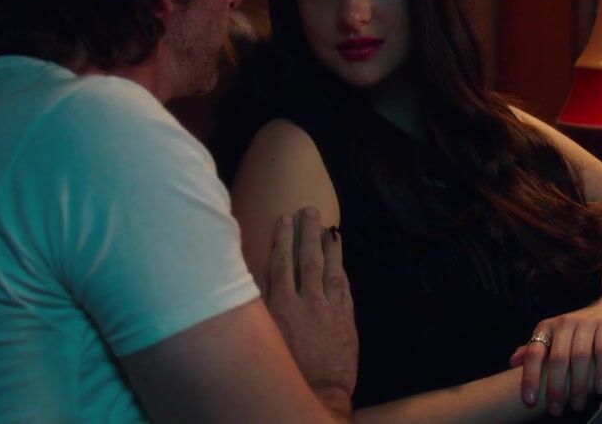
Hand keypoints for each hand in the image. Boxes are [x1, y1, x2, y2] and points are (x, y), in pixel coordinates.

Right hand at [261, 208, 357, 414]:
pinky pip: (345, 289)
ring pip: (331, 270)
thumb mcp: (265, 337)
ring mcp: (331, 310)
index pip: (282, 263)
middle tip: (309, 210)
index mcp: (283, 306)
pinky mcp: (346, 321)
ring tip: (329, 229)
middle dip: (307, 232)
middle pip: (308, 260)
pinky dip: (342, 273)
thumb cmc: (285, 369)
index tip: (284, 218)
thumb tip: (255, 283)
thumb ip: (262, 308)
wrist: (318, 393)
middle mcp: (308, 302)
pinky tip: (341, 263)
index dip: (282, 239)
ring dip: (330, 247)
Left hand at [509, 306, 601, 415]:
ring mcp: (585, 323)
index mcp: (546, 327)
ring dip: (578, 385)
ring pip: (580, 357)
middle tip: (555, 411)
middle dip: (555, 388)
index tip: (530, 400)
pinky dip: (601, 371)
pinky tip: (599, 389)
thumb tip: (512, 362)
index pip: (534, 353)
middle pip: (557, 359)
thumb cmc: (575, 330)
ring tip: (577, 405)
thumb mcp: (553, 336)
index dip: (530, 378)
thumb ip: (534, 348)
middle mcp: (564, 323)